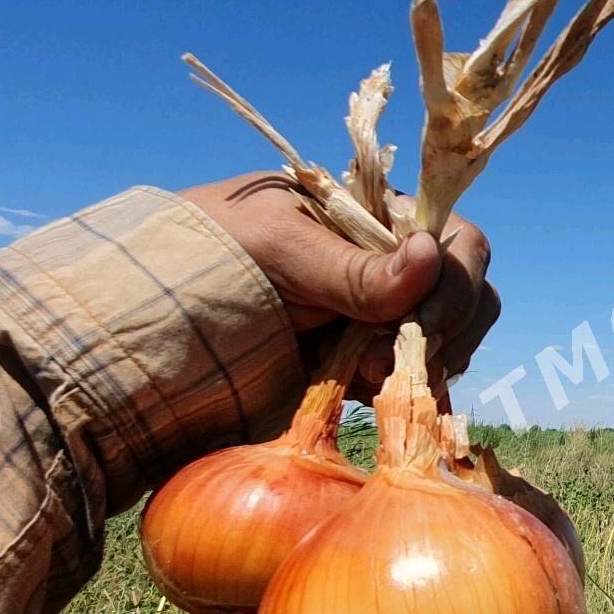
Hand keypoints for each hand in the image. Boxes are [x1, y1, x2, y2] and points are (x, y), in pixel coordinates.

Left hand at [183, 173, 499, 389]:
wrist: (149, 331)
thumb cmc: (202, 260)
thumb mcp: (275, 247)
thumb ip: (351, 266)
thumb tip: (429, 257)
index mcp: (371, 216)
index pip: (454, 238)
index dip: (454, 281)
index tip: (424, 324)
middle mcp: (385, 264)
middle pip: (464, 292)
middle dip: (445, 330)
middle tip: (387, 360)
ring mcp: (375, 318)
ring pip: (447, 342)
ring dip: (421, 365)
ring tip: (362, 378)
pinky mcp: (359, 366)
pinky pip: (411, 379)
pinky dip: (405, 393)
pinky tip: (369, 397)